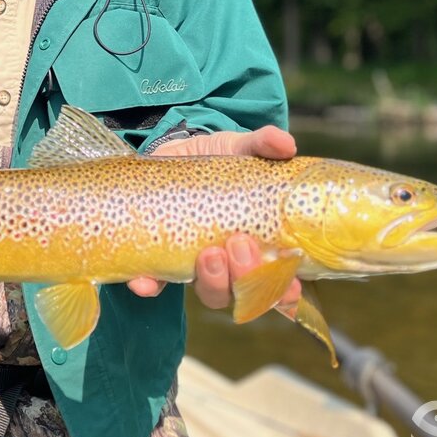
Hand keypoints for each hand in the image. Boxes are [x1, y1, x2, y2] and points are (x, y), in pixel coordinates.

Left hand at [127, 126, 300, 313]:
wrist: (170, 153)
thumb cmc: (215, 160)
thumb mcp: (238, 148)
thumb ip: (261, 144)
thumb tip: (286, 143)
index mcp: (257, 243)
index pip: (278, 281)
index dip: (286, 291)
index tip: (291, 284)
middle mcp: (229, 262)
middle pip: (243, 291)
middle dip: (245, 276)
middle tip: (241, 244)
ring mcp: (194, 263)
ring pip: (208, 292)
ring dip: (212, 281)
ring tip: (209, 254)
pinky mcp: (158, 257)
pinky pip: (153, 283)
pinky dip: (150, 286)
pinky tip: (145, 282)